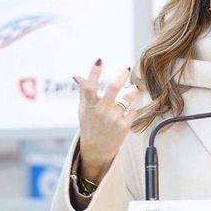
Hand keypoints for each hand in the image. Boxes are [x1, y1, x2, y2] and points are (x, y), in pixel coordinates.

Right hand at [75, 60, 138, 181]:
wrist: (97, 150)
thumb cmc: (90, 126)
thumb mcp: (83, 109)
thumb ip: (84, 92)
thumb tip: (77, 75)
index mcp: (89, 106)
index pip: (89, 87)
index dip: (94, 73)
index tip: (99, 60)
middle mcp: (101, 111)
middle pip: (112, 88)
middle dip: (120, 76)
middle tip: (126, 69)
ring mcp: (114, 119)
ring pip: (127, 98)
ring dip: (132, 91)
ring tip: (133, 88)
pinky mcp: (124, 126)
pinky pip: (133, 110)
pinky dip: (131, 108)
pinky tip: (127, 111)